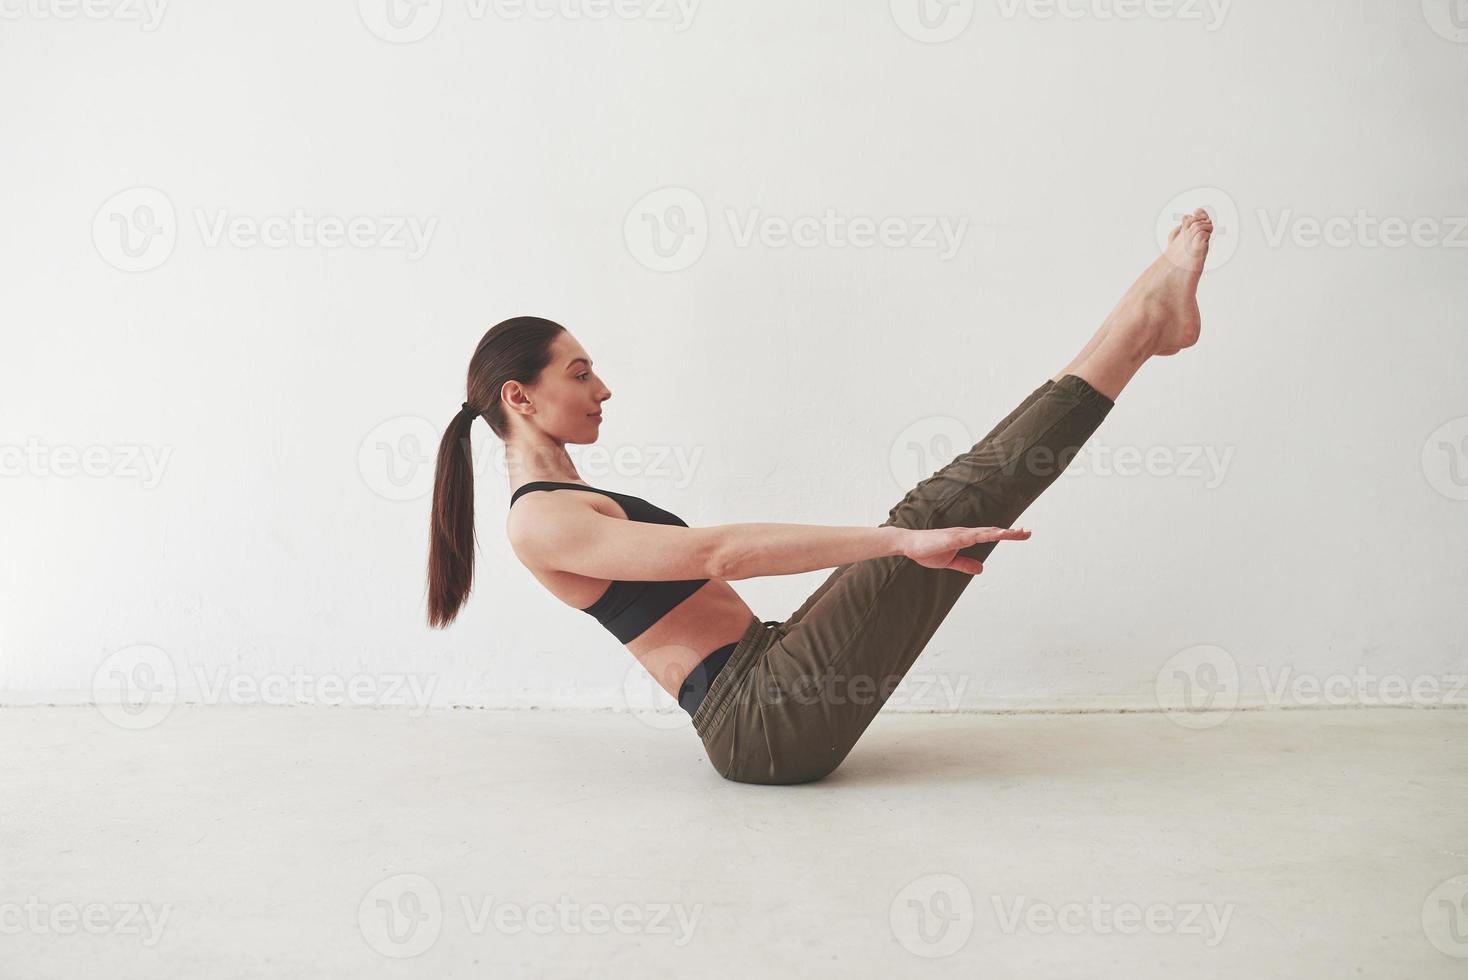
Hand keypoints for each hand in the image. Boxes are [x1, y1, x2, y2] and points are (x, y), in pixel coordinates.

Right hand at [898, 525, 1031, 573]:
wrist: (909, 544)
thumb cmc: (926, 550)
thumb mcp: (950, 562)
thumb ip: (965, 564)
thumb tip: (982, 569)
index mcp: (966, 538)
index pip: (990, 535)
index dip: (1006, 534)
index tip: (1022, 533)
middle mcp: (966, 533)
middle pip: (992, 531)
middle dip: (1011, 532)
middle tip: (1028, 532)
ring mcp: (959, 534)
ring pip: (985, 532)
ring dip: (1000, 532)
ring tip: (1017, 532)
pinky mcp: (952, 538)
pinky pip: (971, 537)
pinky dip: (984, 535)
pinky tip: (994, 534)